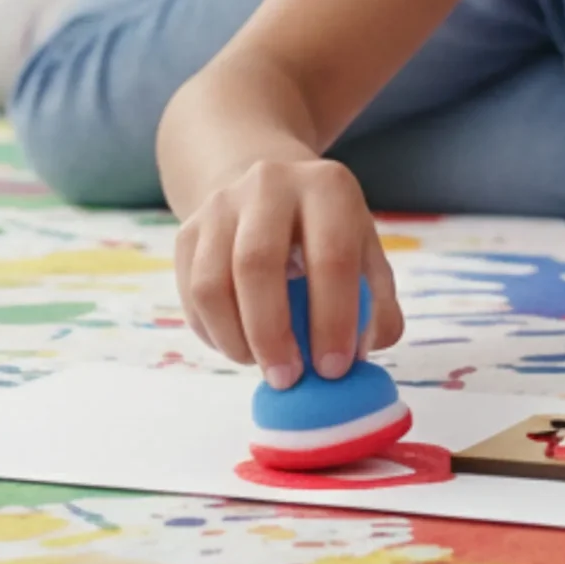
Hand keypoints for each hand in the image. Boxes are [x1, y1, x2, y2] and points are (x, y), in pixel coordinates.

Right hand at [173, 155, 401, 388]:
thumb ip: (376, 307)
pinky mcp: (188, 229)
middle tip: (287, 379)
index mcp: (328, 187)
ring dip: (235, 340)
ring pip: (211, 283)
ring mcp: (221, 204)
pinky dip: (213, 333)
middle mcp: (270, 184)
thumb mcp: (366, 256)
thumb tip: (360, 354)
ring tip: (262, 364)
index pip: (331, 256)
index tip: (333, 369)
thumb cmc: (328, 238)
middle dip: (271, 334)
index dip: (333, 319)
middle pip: (257, 263)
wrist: (271, 193)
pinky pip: (190, 294)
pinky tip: (241, 344)